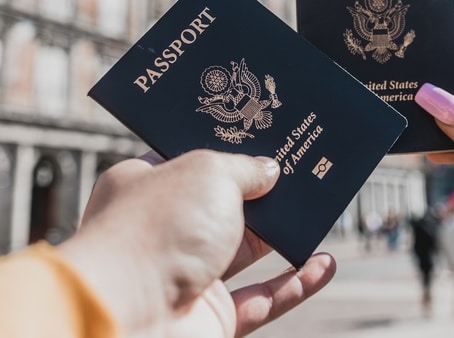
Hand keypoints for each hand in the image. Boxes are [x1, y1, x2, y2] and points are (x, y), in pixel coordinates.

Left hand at [58, 150, 336, 336]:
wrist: (129, 318)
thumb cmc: (157, 230)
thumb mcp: (208, 172)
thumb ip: (244, 168)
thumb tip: (269, 170)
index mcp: (145, 186)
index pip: (188, 158)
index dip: (226, 147)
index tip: (262, 135)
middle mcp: (163, 230)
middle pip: (223, 205)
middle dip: (262, 191)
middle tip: (300, 170)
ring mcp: (186, 275)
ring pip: (246, 251)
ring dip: (284, 235)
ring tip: (320, 211)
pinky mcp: (209, 317)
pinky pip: (262, 299)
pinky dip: (295, 284)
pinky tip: (324, 265)